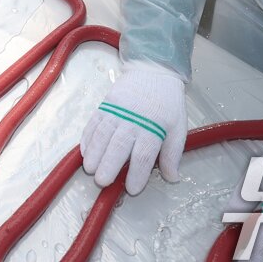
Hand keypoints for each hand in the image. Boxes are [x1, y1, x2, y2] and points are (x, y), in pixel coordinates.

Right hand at [81, 61, 187, 193]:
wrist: (153, 72)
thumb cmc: (167, 103)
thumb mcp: (178, 128)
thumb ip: (173, 154)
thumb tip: (172, 178)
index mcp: (153, 129)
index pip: (143, 156)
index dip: (137, 174)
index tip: (132, 189)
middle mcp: (133, 121)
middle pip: (118, 147)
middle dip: (108, 166)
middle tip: (101, 182)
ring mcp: (117, 112)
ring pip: (102, 135)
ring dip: (94, 154)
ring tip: (89, 169)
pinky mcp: (106, 105)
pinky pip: (93, 123)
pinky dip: (87, 138)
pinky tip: (84, 151)